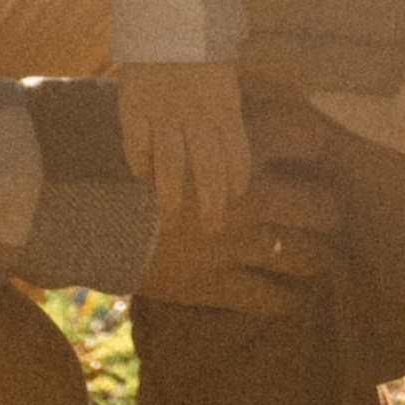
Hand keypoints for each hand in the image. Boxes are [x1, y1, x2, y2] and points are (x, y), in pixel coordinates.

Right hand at [116, 57, 251, 229]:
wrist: (165, 15)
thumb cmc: (198, 52)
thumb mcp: (223, 79)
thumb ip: (224, 115)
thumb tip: (229, 154)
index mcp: (224, 105)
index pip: (237, 153)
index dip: (237, 180)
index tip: (233, 199)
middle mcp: (197, 112)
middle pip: (209, 169)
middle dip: (212, 205)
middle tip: (210, 228)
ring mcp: (164, 111)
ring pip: (172, 164)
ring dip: (173, 197)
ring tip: (172, 221)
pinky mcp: (134, 107)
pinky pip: (138, 145)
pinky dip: (141, 165)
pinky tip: (143, 176)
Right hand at [135, 93, 341, 315]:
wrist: (77, 208)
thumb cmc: (116, 154)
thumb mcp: (164, 119)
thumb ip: (203, 119)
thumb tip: (220, 104)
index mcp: (238, 147)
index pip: (306, 134)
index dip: (313, 141)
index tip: (310, 149)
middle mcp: (249, 197)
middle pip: (322, 206)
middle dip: (328, 210)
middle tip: (323, 213)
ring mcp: (236, 245)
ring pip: (307, 256)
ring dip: (319, 256)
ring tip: (318, 255)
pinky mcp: (215, 285)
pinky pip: (270, 298)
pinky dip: (287, 300)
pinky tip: (289, 297)